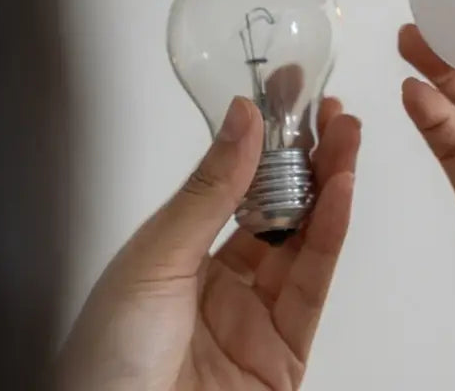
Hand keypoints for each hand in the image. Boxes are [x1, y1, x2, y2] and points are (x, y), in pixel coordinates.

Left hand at [58, 97, 360, 390]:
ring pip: (306, 240)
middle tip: (333, 111)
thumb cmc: (105, 362)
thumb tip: (243, 117)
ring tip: (348, 136)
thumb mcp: (153, 259)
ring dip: (330, 185)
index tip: (289, 92)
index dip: (266, 140)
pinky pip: (314, 284)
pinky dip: (331, 235)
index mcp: (180, 257)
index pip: (236, 186)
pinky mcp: (286, 352)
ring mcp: (258, 317)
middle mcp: (223, 283)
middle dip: (310, 157)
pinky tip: (340, 192)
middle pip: (280, 209)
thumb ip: (209, 191)